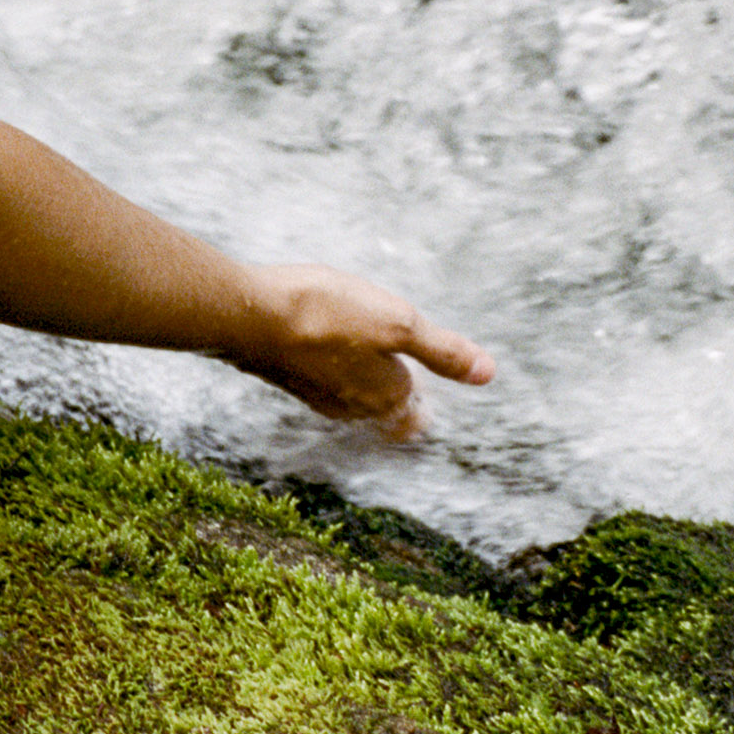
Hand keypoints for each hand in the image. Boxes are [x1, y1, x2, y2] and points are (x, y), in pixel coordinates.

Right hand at [219, 264, 496, 437]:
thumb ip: (442, 350)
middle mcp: (350, 406)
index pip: (413, 419)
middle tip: (407, 368)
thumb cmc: (325, 315)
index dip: (422, 405)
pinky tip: (327, 337)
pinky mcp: (287, 376)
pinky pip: (322, 377)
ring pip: (350, 393)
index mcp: (384, 397)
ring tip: (369, 350)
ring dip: (361, 375)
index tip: (427, 391)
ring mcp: (315, 393)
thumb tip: (487, 373)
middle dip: (395, 391)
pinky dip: (332, 362)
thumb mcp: (398, 323)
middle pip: (381, 408)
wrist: (246, 314)